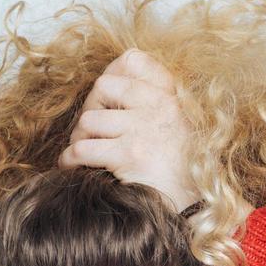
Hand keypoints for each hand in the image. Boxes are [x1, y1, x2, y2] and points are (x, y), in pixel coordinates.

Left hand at [57, 47, 200, 213]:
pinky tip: (71, 166)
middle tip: (88, 129)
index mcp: (170, 96)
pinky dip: (70, 159)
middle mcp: (159, 106)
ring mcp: (143, 129)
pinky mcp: (129, 155)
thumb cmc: (181, 171)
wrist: (194, 206)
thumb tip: (108, 88)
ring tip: (82, 150)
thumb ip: (152, 104)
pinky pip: (84, 149)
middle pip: (103, 86)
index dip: (111, 74)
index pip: (133, 60)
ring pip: (89, 119)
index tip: (105, 98)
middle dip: (89, 107)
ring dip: (78, 137)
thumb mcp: (177, 126)